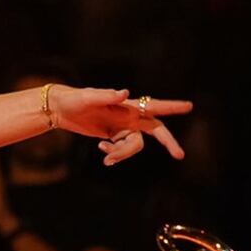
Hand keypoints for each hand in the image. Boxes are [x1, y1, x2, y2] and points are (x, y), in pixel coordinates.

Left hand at [47, 85, 192, 165]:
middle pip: (155, 129)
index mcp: (127, 106)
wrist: (61, 109)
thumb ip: (107, 95)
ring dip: (124, 154)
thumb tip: (125, 93)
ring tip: (106, 157)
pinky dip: (114, 154)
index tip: (189, 106)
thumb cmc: (75, 99)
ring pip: (135, 145)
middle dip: (168, 141)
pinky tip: (101, 148)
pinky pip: (121, 149)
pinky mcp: (111, 135)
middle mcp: (128, 116)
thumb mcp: (89, 97)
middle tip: (180, 155)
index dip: (172, 107)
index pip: (154, 105)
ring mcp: (121, 127)